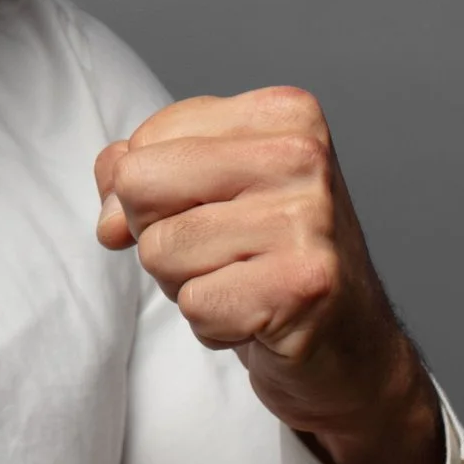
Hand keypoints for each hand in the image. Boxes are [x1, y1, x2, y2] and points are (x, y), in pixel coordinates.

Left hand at [94, 86, 442, 463]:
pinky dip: (214, 325)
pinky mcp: (305, 285)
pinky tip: (261, 318)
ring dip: (188, 285)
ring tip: (245, 284)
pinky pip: (195, 305)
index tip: (206, 215)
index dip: (149, 195)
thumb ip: (141, 171)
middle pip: (140, 187)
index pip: (143, 144)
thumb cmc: (269, 260)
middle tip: (224, 255)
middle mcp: (301, 154)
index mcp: (281, 113)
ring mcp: (308, 218)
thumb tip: (109, 207)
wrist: (354, 350)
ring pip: (161, 251)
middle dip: (161, 236)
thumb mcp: (205, 190)